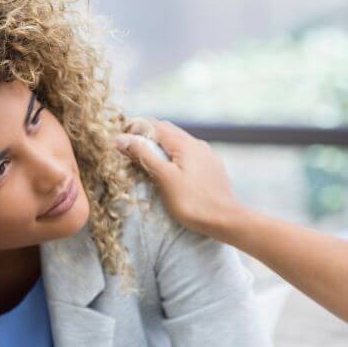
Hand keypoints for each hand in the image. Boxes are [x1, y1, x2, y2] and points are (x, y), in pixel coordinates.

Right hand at [115, 119, 242, 238]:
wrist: (226, 220)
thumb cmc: (193, 202)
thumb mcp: (164, 178)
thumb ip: (144, 155)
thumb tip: (121, 138)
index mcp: (185, 144)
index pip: (155, 125)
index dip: (136, 129)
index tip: (121, 141)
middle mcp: (198, 144)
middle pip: (168, 131)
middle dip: (148, 135)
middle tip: (132, 149)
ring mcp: (208, 156)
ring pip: (180, 143)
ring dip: (162, 146)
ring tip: (149, 160)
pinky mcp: (213, 168)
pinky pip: (190, 155)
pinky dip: (176, 156)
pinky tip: (172, 170)